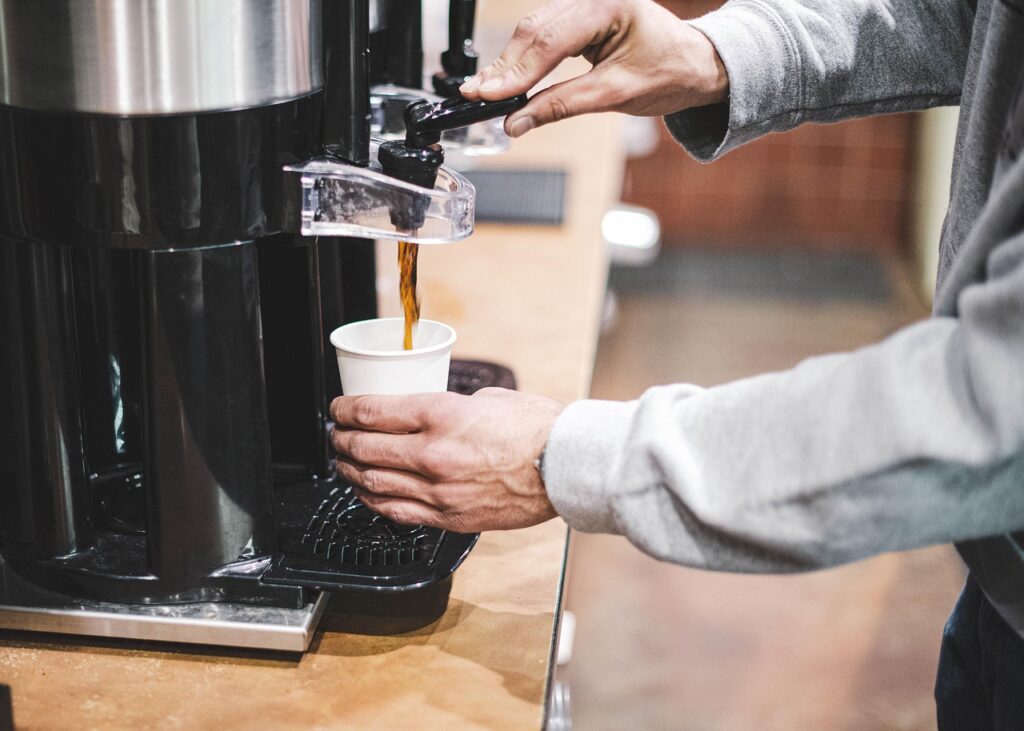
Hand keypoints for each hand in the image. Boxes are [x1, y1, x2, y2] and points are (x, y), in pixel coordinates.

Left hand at [330, 388, 565, 531]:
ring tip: (344, 463)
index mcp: (441, 414)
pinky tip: (366, 492)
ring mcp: (439, 490)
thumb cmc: (537, 429)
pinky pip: (396, 511)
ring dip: (350, 470)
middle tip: (335, 434)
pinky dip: (373, 500)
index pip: (372, 412)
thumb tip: (429, 413)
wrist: (565, 467)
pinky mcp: (449, 517)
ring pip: (374, 482)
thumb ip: (450, 407)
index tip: (338, 409)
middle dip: (341, 439)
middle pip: (365, 447)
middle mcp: (433, 453)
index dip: (344, 410)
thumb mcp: (488, 399)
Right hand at [460, 0, 727, 136]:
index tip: (487, 96)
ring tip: (482, 91)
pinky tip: (503, 79)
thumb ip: (563, 106)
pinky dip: (521, 61)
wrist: (696, 65)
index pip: (549, 39)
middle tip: (475, 96)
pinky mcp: (578, 17)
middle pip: (533, 30)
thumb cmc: (670, 73)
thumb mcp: (616, 94)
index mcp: (609, 4)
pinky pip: (541, 35)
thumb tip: (518, 121)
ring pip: (532, 31)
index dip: (515, 72)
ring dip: (507, 65)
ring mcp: (583, 3)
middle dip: (504, 68)